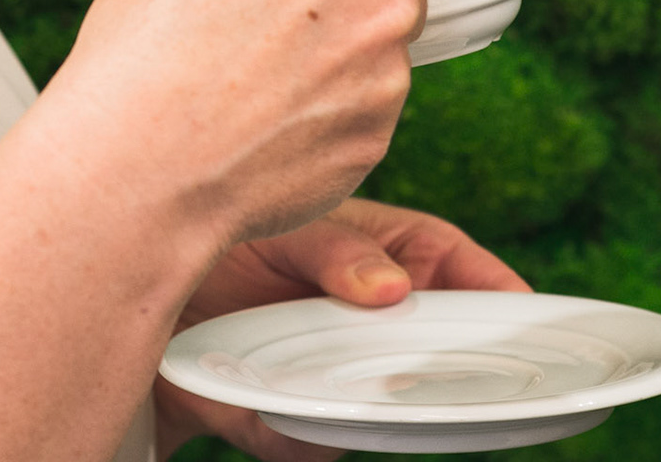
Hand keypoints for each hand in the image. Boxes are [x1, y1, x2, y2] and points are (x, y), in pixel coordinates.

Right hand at [41, 0, 426, 257]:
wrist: (141, 166)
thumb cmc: (143, 44)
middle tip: (274, 19)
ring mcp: (384, 71)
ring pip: (381, 47)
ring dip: (343, 53)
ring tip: (260, 79)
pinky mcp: (378, 137)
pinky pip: (368, 109)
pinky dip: (333, 111)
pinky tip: (269, 121)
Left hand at [154, 197, 532, 460]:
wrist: (122, 280)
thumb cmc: (214, 233)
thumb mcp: (277, 220)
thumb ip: (335, 246)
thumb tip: (393, 287)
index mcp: (372, 249)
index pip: (450, 262)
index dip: (496, 288)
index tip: (537, 314)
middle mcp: (356, 318)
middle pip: (427, 351)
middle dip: (447, 371)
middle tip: (460, 383)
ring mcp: (320, 371)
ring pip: (373, 412)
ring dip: (358, 410)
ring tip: (324, 390)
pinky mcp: (274, 416)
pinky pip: (303, 443)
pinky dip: (282, 433)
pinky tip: (253, 410)